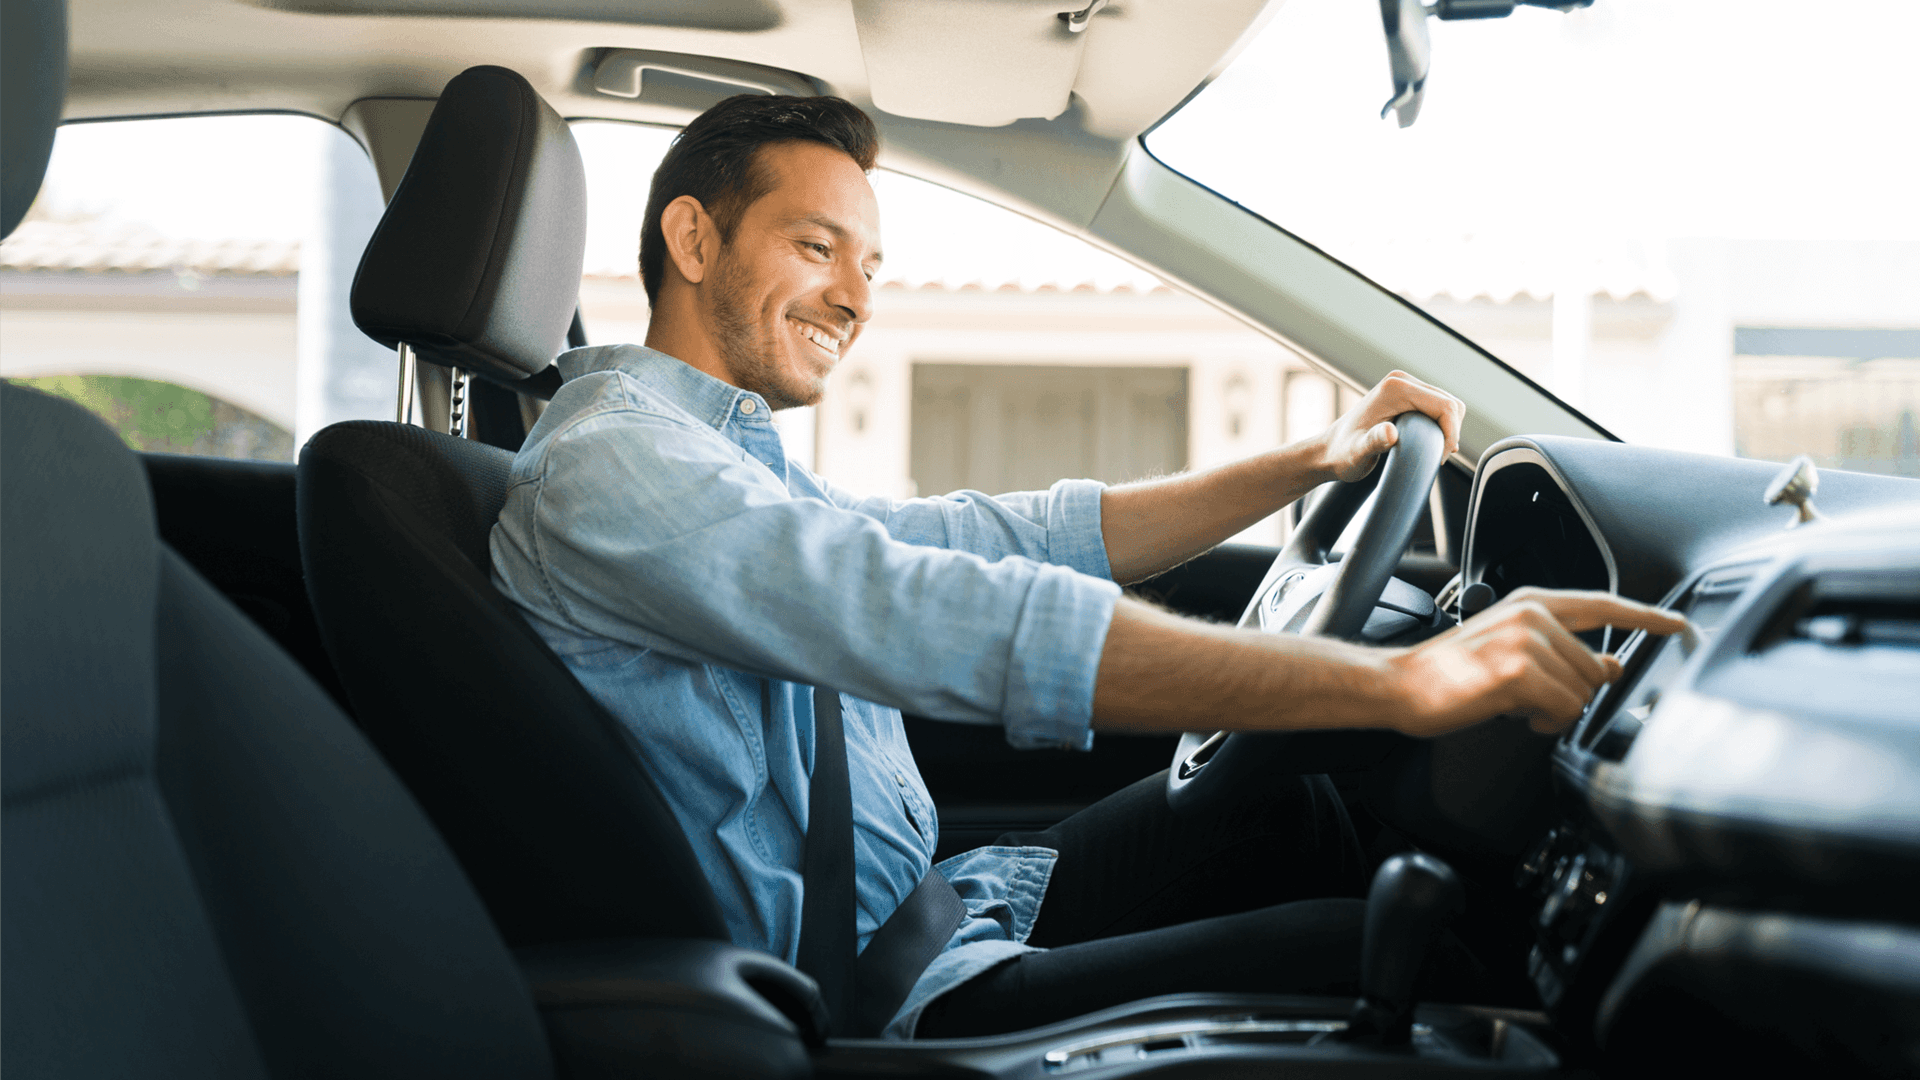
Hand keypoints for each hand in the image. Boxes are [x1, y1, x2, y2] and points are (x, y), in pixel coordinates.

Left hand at [1316, 371, 1464, 482]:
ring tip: (1432, 453)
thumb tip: (1390, 433)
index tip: (1439, 458)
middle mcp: (1401, 380)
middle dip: (1451, 432)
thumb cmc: (1342, 455)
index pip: (1445, 406)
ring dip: (1447, 429)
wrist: (1330, 450)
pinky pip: (1438, 407)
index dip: (1450, 434)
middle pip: (1451, 403)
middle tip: (1437, 458)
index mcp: (1396, 388)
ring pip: (1447, 405)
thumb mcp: (1358, 453)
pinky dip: (1441, 426)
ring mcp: (1404, 385)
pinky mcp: (1406, 394)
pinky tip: (1429, 444)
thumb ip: (1374, 442)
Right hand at [1385, 587, 1687, 737]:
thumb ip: (1562, 651)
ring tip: (1519, 706)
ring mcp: (1527, 642)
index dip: (1645, 617)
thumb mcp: (1510, 650)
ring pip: (1582, 692)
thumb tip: (1610, 665)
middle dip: (1573, 694)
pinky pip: (1564, 710)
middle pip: (1595, 666)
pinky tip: (1517, 715)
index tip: (1676, 625)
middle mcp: (1533, 616)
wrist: (1400, 683)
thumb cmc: (1448, 672)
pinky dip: (1546, 723)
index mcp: (1532, 603)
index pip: (1603, 605)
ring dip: (1557, 711)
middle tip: (1532, 702)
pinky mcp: (1519, 673)